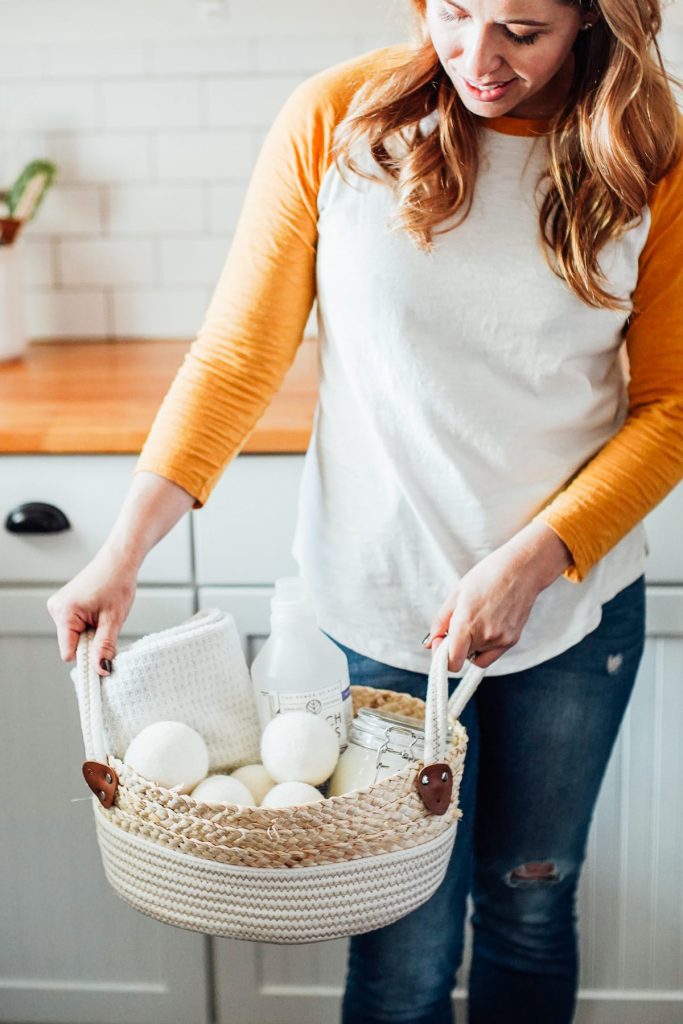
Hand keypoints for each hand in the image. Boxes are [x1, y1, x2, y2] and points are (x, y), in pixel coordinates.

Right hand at [46, 543, 137, 676]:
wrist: (118, 561)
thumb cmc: (117, 583)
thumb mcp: (113, 619)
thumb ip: (105, 646)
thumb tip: (101, 669)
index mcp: (64, 613)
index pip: (69, 652)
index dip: (87, 656)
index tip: (103, 652)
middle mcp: (56, 609)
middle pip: (72, 644)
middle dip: (90, 640)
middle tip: (106, 622)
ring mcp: (58, 606)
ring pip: (74, 636)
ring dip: (90, 631)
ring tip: (102, 613)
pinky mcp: (64, 605)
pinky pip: (75, 626)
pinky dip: (88, 624)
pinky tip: (97, 609)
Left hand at [424, 521, 572, 671]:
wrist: (522, 569)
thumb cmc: (487, 576)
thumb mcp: (456, 594)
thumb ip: (440, 622)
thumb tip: (430, 644)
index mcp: (466, 623)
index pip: (452, 662)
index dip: (442, 656)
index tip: (441, 642)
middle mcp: (485, 636)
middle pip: (463, 657)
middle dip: (457, 645)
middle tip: (461, 623)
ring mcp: (501, 640)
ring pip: (477, 656)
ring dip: (472, 645)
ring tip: (478, 619)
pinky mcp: (512, 640)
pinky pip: (492, 654)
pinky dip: (486, 646)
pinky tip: (488, 625)